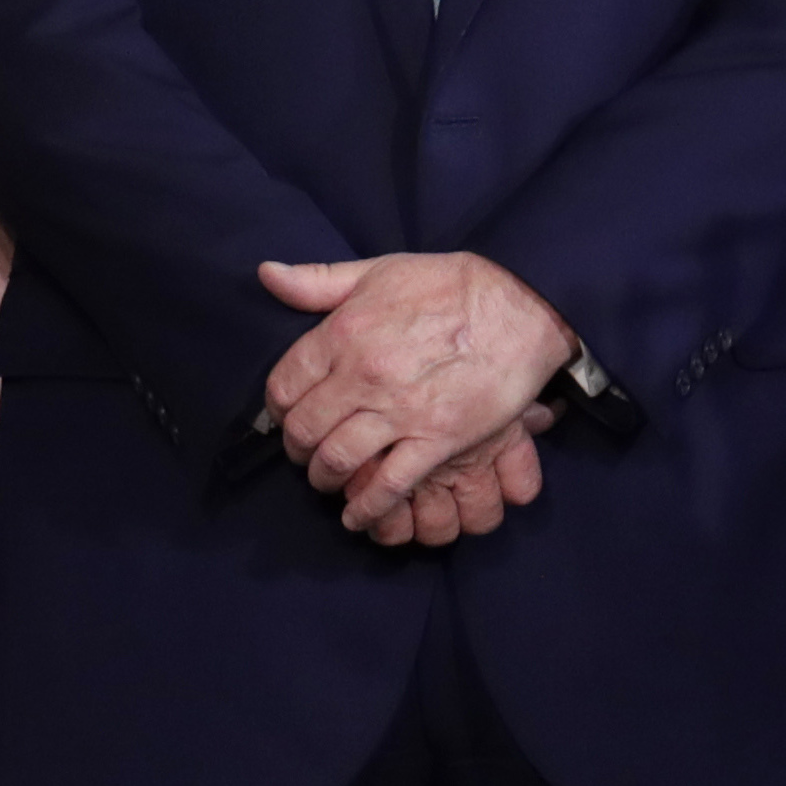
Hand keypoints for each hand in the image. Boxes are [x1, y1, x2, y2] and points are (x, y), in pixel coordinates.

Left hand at [257, 252, 575, 533]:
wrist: (519, 305)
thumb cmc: (448, 284)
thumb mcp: (377, 269)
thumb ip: (317, 280)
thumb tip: (266, 274)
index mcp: (343, 333)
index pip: (284, 384)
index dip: (278, 407)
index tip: (286, 415)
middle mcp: (362, 375)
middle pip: (304, 429)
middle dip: (297, 449)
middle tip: (304, 454)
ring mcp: (398, 411)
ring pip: (337, 460)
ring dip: (324, 479)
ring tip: (328, 480)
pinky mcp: (436, 439)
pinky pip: (388, 485)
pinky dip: (365, 508)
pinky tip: (355, 516)